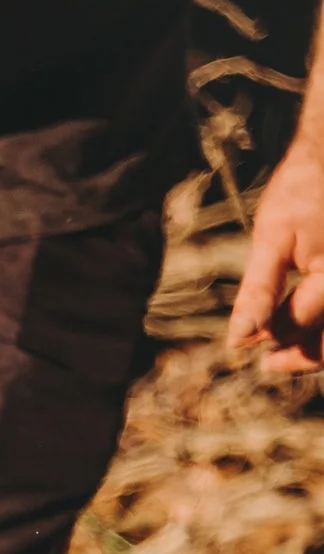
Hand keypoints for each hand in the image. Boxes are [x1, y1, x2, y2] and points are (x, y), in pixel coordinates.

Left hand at [226, 131, 323, 371]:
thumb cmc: (305, 188)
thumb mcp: (273, 237)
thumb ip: (259, 291)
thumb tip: (238, 342)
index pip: (301, 321)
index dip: (272, 333)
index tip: (247, 343)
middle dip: (305, 353)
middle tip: (271, 365)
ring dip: (322, 342)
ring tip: (293, 351)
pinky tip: (314, 324)